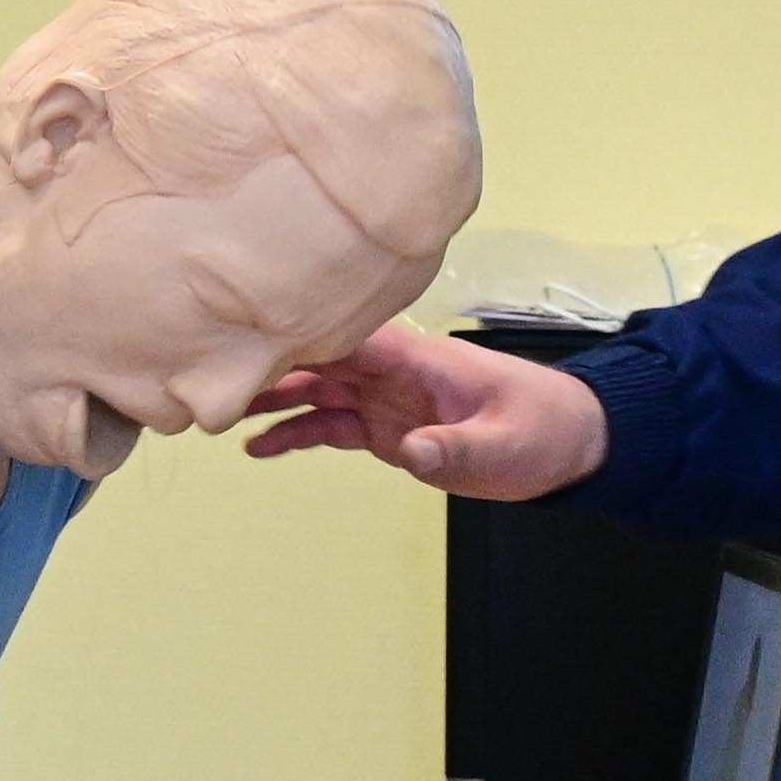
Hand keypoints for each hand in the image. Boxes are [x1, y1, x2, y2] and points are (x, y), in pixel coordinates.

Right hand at [244, 320, 611, 497]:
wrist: (568, 445)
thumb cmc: (544, 429)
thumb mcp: (507, 444)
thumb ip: (457, 448)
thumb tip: (410, 451)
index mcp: (417, 357)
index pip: (348, 333)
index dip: (300, 329)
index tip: (251, 333)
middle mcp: (391, 370)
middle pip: (318, 355)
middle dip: (267, 361)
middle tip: (211, 372)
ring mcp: (384, 397)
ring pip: (315, 388)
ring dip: (270, 396)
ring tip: (216, 409)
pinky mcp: (384, 428)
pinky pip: (329, 426)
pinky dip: (294, 432)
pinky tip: (257, 446)